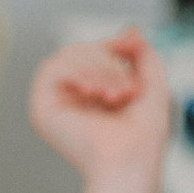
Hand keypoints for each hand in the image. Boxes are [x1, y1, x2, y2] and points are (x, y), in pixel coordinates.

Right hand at [29, 30, 171, 183]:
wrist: (132, 160)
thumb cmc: (142, 138)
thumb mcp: (151, 82)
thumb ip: (142, 53)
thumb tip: (128, 32)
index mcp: (91, 95)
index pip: (92, 53)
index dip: (111, 47)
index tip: (131, 51)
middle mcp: (71, 99)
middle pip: (81, 50)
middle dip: (109, 61)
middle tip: (125, 90)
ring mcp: (55, 103)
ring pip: (69, 55)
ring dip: (99, 68)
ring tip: (115, 94)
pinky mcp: (42, 108)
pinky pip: (54, 67)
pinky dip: (81, 72)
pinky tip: (96, 92)